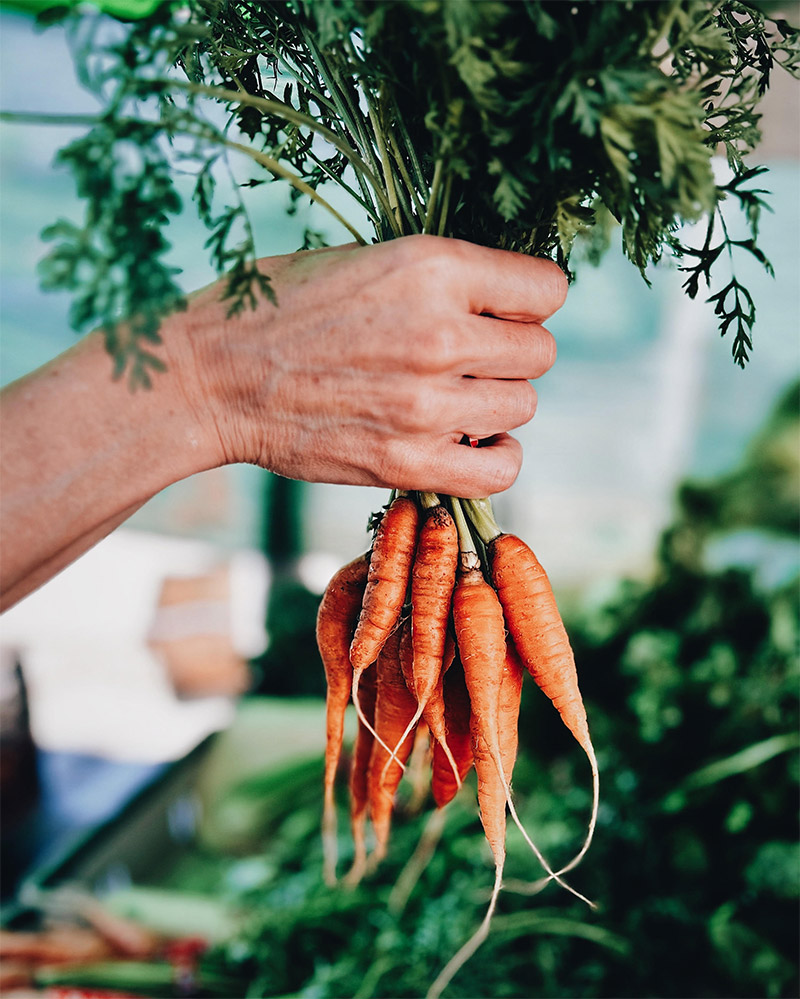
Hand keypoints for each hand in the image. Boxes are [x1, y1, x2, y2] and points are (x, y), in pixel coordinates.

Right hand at [172, 234, 565, 497]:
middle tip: (471, 358)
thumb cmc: (277, 308)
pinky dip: (496, 458)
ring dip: (498, 403)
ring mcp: (426, 404)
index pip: (546, 289)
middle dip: (512, 353)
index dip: (529, 300)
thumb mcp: (363, 259)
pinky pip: (501, 470)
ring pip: (523, 407)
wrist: (211, 375)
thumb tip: (501, 303)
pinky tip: (472, 442)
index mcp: (432, 267)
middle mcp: (440, 334)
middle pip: (539, 353)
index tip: (504, 312)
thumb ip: (439, 279)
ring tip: (457, 398)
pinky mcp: (407, 462)